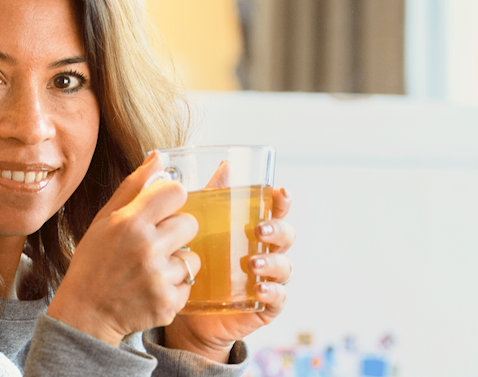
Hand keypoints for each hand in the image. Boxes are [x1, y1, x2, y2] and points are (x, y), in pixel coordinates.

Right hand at [47, 152, 200, 345]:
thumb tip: (159, 156)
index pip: (176, 191)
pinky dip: (174, 288)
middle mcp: (146, 247)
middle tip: (155, 243)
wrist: (84, 314)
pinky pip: (188, 285)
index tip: (163, 209)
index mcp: (129, 222)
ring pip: (192, 258)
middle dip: (177, 232)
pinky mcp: (167, 303)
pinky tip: (151, 289)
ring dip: (177, 263)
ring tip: (150, 270)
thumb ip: (134, 187)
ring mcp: (158, 277)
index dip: (172, 199)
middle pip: (190, 223)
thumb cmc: (94, 262)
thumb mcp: (104, 219)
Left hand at [164, 187, 294, 362]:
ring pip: (284, 266)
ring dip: (272, 262)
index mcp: (256, 229)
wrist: (191, 312)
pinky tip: (259, 289)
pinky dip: (272, 292)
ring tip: (252, 263)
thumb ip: (213, 196)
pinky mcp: (265, 305)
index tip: (279, 193)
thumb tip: (225, 165)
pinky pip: (278, 297)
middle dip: (277, 230)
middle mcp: (267, 251)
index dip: (282, 201)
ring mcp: (269, 278)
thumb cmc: (200, 262)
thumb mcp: (202, 228)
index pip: (276, 211)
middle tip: (259, 229)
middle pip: (286, 236)